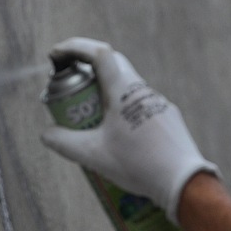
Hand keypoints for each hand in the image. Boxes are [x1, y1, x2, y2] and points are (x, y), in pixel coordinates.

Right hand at [41, 37, 218, 221]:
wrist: (184, 182)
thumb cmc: (138, 165)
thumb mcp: (93, 155)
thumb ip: (63, 142)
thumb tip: (46, 133)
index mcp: (124, 90)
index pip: (98, 53)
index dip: (74, 48)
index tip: (55, 56)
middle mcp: (143, 90)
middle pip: (112, 64)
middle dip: (87, 69)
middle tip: (70, 87)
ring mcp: (158, 103)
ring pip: (127, 86)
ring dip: (105, 93)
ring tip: (92, 120)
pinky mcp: (168, 118)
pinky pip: (140, 105)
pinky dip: (123, 110)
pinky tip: (119, 137)